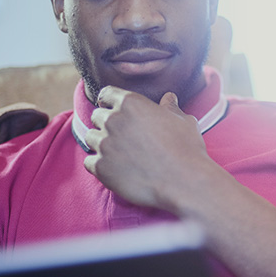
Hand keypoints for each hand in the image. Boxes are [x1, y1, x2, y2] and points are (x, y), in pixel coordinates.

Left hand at [84, 86, 209, 211]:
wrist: (183, 181)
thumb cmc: (186, 148)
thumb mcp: (182, 121)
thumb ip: (170, 108)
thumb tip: (169, 98)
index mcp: (130, 103)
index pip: (106, 94)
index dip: (109, 102)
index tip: (113, 110)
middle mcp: (113, 120)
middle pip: (96, 117)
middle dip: (106, 124)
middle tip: (121, 137)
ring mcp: (104, 144)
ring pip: (90, 138)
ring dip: (101, 144)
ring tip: (118, 154)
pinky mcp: (101, 167)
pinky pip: (89, 162)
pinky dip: (99, 166)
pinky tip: (115, 170)